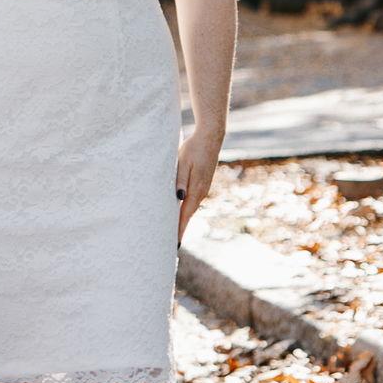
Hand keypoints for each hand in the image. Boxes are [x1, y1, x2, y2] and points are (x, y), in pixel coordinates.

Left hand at [174, 122, 223, 240]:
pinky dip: (186, 210)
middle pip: (188, 215)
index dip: (179, 229)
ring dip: (183, 220)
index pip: (184, 214)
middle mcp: (201, 192)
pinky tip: (181, 212)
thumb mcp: (183, 162)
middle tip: (172, 245)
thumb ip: (180, 180)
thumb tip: (179, 198)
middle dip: (180, 229)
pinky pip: (193, 201)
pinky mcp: (202, 184)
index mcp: (195, 189)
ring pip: (190, 208)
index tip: (174, 244)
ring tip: (174, 232)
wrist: (210, 138)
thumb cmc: (193, 148)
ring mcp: (203, 189)